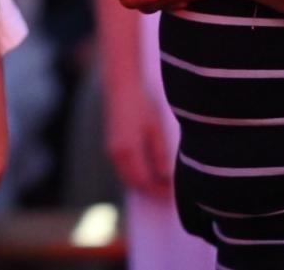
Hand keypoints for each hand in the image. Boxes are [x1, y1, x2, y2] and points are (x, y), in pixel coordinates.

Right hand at [102, 83, 173, 197]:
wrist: (121, 89)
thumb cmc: (141, 106)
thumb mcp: (155, 130)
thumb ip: (159, 155)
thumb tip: (165, 177)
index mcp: (128, 151)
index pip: (144, 182)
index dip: (158, 191)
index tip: (173, 195)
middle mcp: (116, 155)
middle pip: (134, 184)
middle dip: (151, 191)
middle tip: (169, 193)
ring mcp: (110, 151)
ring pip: (126, 178)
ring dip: (142, 185)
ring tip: (161, 185)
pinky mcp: (110, 147)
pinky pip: (122, 170)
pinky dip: (134, 176)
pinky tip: (148, 172)